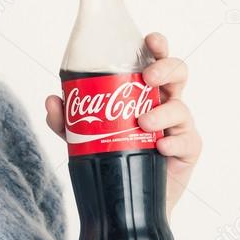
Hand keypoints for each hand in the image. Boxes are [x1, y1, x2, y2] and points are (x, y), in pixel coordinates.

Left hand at [44, 31, 202, 216]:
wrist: (126, 198)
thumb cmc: (111, 155)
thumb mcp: (82, 137)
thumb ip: (66, 120)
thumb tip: (52, 100)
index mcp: (143, 90)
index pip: (154, 60)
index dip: (157, 46)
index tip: (149, 40)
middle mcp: (165, 103)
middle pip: (178, 74)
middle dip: (166, 68)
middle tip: (148, 78)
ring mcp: (179, 126)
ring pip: (181, 108)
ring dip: (163, 112)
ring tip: (143, 121)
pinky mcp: (187, 150)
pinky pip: (186, 141)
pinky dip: (173, 142)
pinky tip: (160, 147)